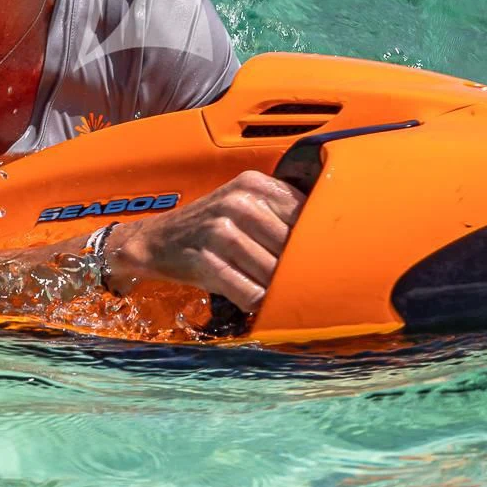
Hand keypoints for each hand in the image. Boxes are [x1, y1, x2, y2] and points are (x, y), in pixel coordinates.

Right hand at [104, 170, 305, 311]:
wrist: (155, 240)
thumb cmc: (211, 226)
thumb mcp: (243, 202)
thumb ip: (281, 212)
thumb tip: (331, 242)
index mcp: (254, 183)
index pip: (307, 213)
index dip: (317, 241)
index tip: (324, 257)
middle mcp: (239, 202)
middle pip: (293, 247)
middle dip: (299, 269)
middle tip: (302, 282)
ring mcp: (221, 232)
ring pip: (274, 273)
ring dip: (278, 289)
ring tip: (276, 292)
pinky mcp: (207, 262)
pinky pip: (251, 293)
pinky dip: (258, 303)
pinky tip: (255, 300)